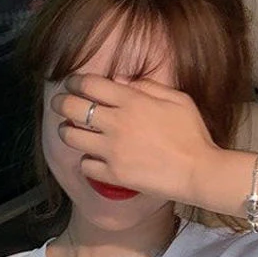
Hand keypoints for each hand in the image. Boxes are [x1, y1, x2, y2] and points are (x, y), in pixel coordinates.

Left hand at [51, 72, 220, 204]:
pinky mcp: (114, 175)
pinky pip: (86, 166)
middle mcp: (117, 124)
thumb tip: (120, 81)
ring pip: (72, 137)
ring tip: (68, 132)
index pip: (90, 84)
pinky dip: (86, 162)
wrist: (198, 172)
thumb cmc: (192, 134)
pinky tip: (92, 159)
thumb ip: (148, 86)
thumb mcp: (177, 98)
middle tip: (60, 105)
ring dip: (66, 132)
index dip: (75, 82)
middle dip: (62, 103)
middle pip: (74, 108)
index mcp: (132, 101)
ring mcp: (113, 151)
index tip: (72, 84)